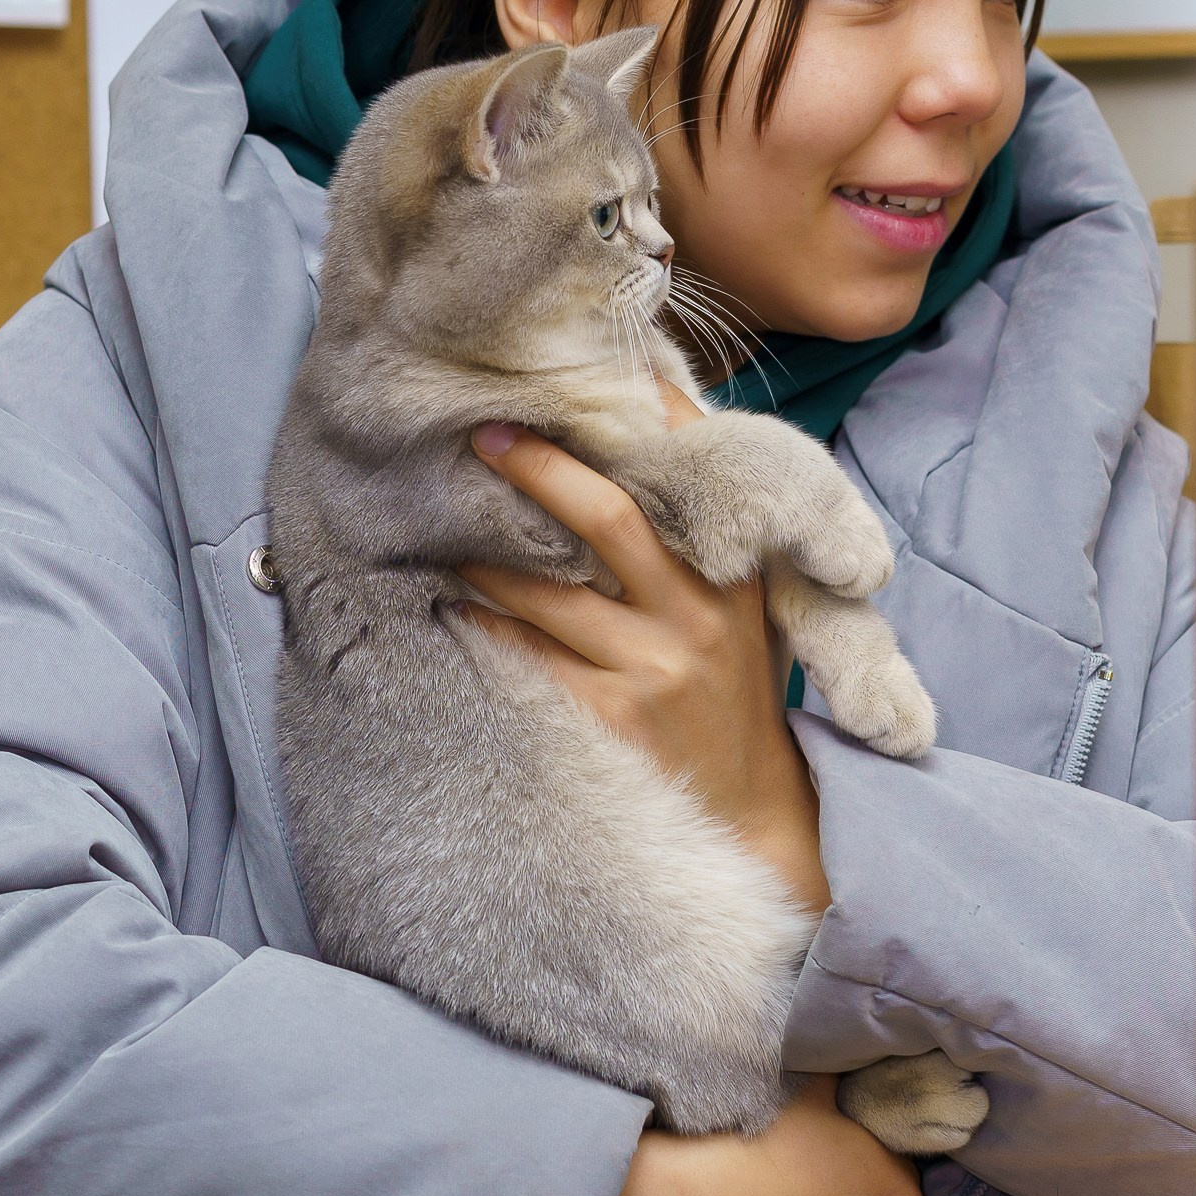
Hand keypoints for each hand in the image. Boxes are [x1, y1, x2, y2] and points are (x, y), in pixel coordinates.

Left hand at [462, 420, 827, 910]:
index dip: (639, 419)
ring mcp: (656, 667)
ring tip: (444, 524)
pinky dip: (485, 624)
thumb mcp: (738, 613)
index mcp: (732, 577)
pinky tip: (455, 605)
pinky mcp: (614, 717)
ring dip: (487, 553)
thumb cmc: (731, 694)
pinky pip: (528, 654)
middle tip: (483, 436)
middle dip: (539, 470)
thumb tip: (634, 452)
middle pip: (608, 517)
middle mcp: (699, 614)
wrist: (750, 811)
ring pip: (549, 589)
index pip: (690, 479)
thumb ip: (693, 546)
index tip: (579, 384)